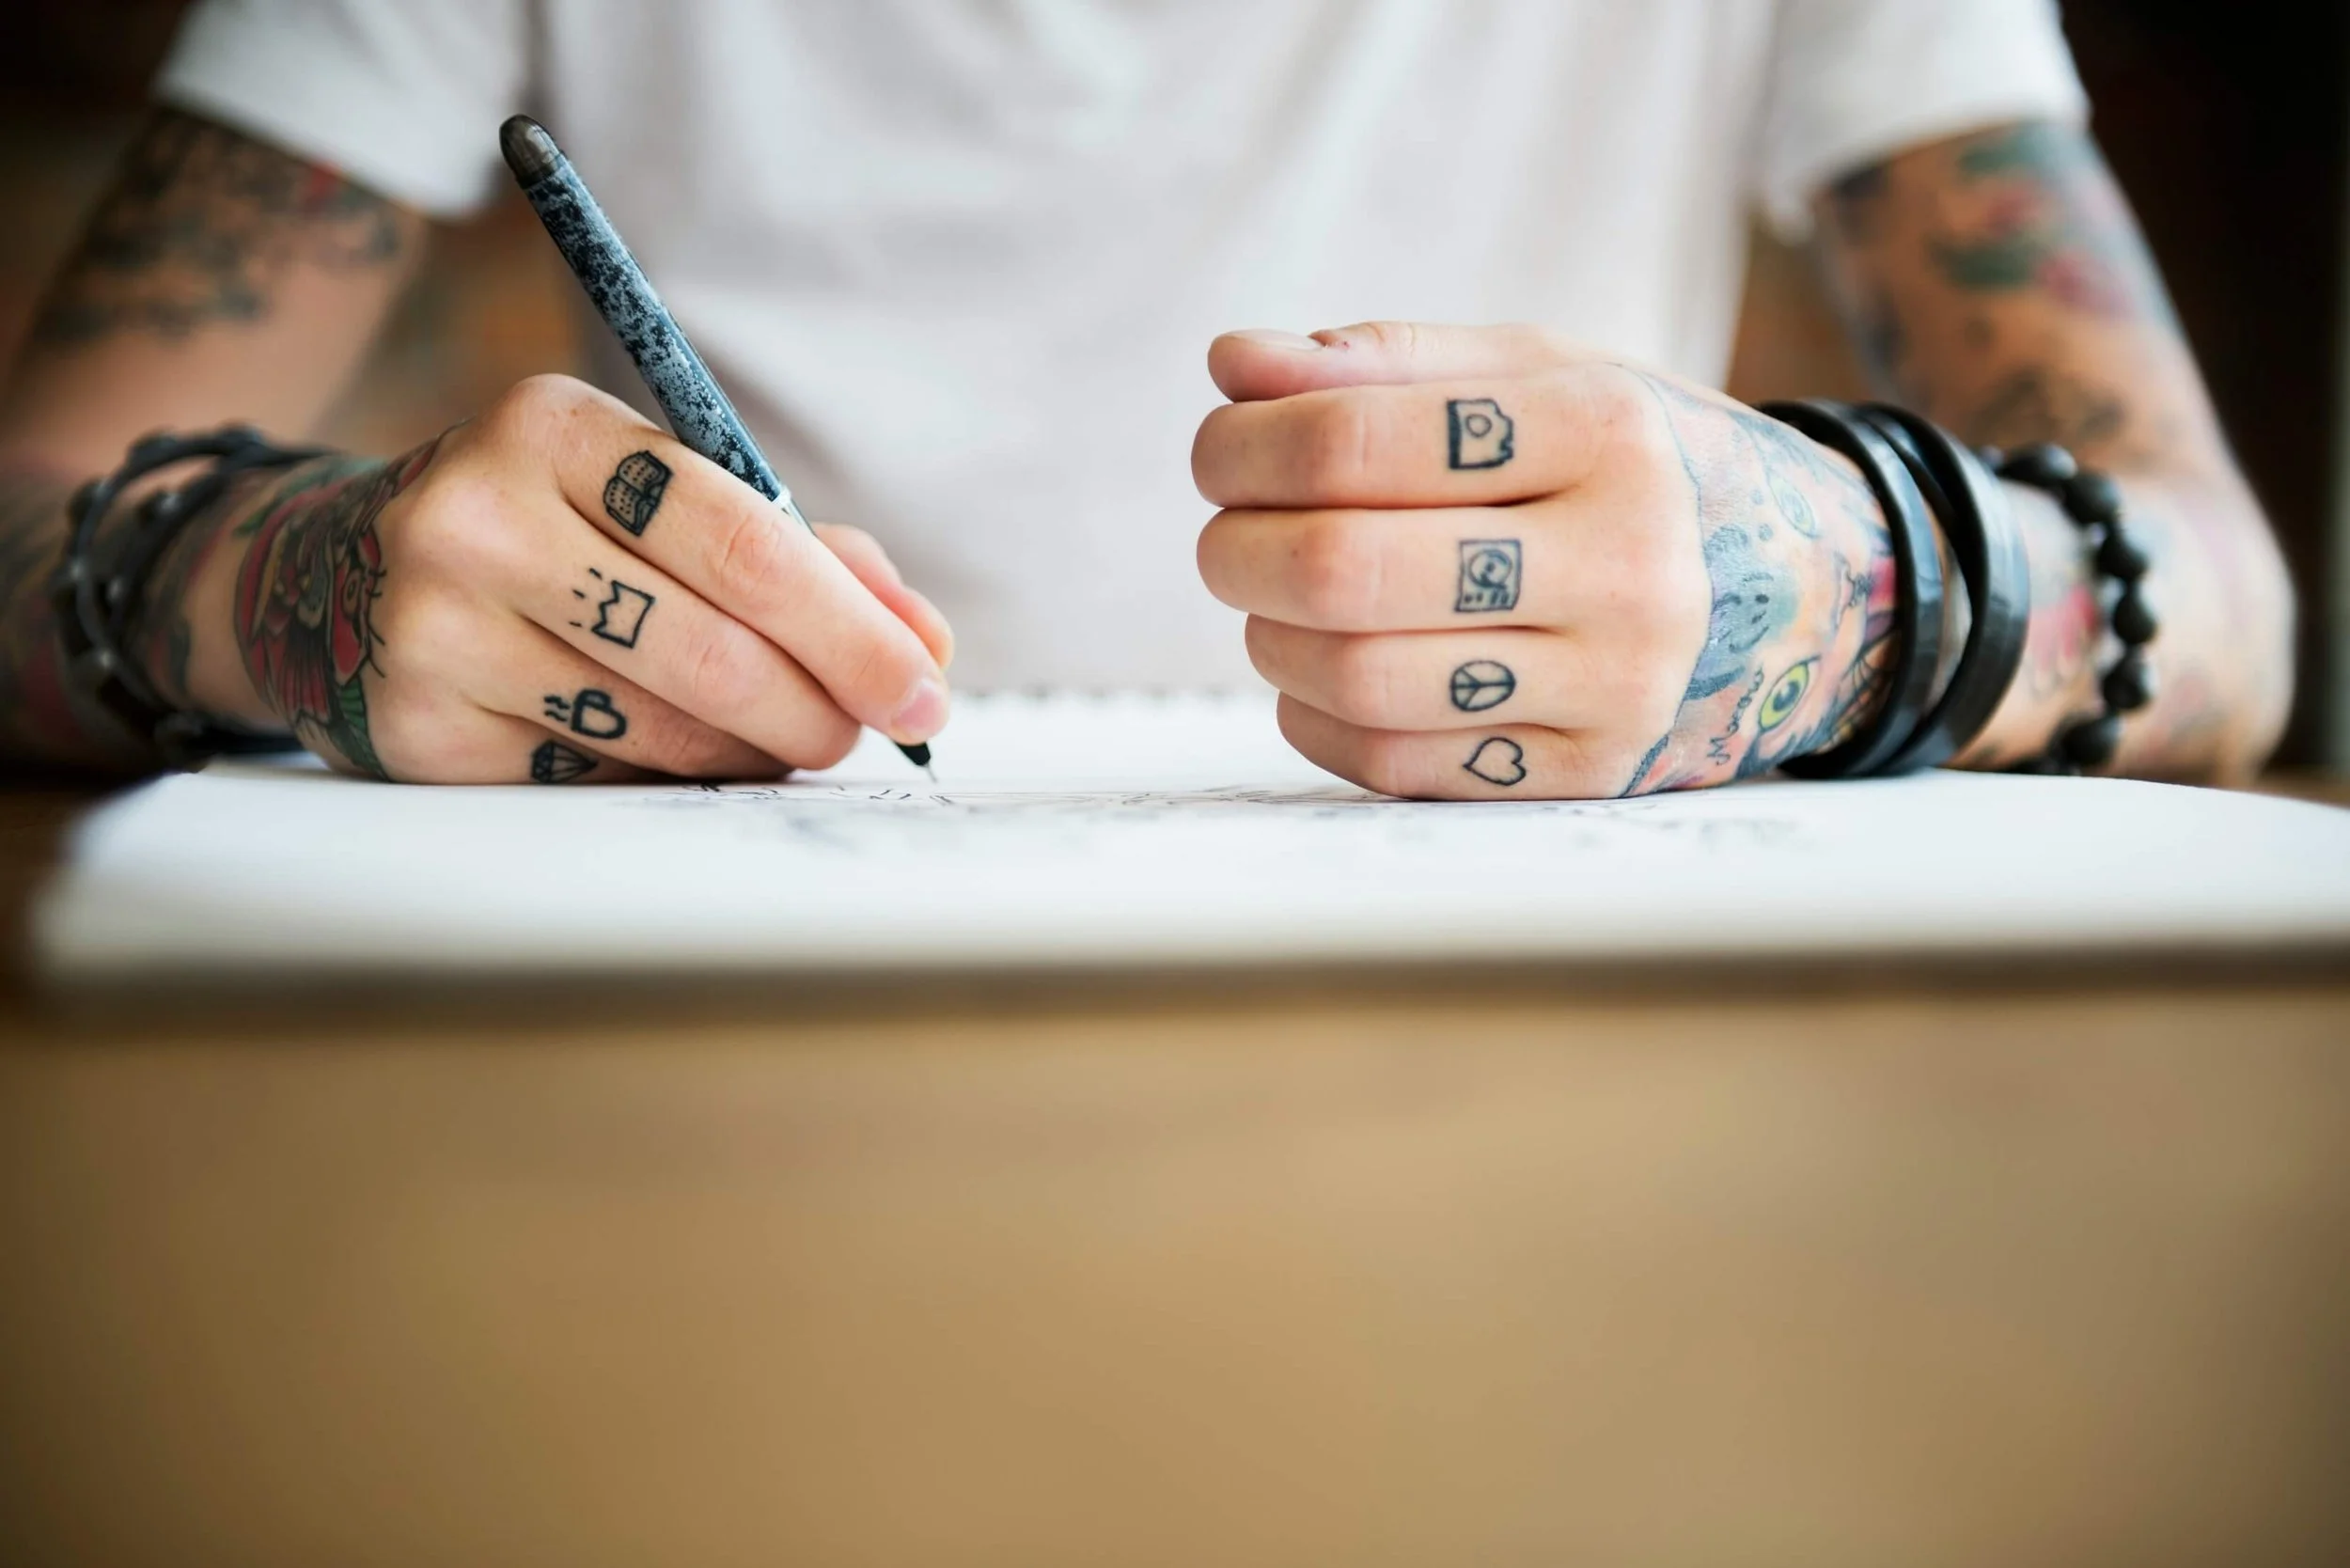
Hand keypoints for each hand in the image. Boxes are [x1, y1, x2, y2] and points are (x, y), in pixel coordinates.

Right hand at [185, 375, 952, 782]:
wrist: (334, 576)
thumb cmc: (555, 535)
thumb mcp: (659, 502)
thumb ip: (803, 557)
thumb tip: (925, 644)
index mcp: (554, 429)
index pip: (739, 540)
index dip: (851, 629)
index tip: (925, 685)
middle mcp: (478, 517)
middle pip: (709, 648)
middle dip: (820, 707)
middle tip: (867, 732)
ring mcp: (438, 628)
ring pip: (661, 730)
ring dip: (753, 752)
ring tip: (778, 739)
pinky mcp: (424, 729)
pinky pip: (600, 779)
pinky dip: (668, 779)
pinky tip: (674, 753)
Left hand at [1192, 324, 1900, 797]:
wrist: (1801, 584)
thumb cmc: (1626, 463)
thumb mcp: (1537, 375)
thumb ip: (1384, 363)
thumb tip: (1232, 364)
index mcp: (1605, 430)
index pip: (1354, 440)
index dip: (1245, 447)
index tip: (1220, 448)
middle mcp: (1628, 564)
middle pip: (1341, 571)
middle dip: (1237, 549)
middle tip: (1226, 536)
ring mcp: (1615, 687)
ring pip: (1357, 680)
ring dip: (1271, 640)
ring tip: (1277, 604)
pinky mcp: (1588, 777)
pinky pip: (1394, 763)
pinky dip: (1316, 717)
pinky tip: (1326, 673)